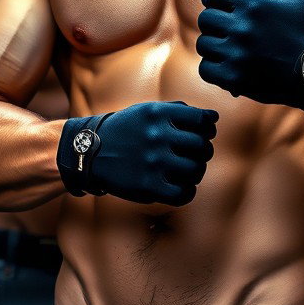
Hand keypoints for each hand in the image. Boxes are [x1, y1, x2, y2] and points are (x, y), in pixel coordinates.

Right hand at [58, 101, 216, 204]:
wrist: (90, 151)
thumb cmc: (127, 129)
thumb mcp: (148, 110)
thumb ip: (179, 111)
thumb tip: (212, 118)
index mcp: (158, 114)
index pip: (203, 121)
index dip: (209, 128)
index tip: (204, 133)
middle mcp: (157, 136)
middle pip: (202, 146)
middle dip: (204, 151)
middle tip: (196, 154)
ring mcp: (153, 162)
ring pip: (196, 170)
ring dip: (196, 171)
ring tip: (187, 170)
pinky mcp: (148, 186)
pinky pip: (184, 194)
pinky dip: (187, 192)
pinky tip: (181, 186)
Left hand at [197, 0, 303, 116]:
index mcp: (252, 4)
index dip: (217, 1)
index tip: (226, 9)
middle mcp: (242, 28)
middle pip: (206, 20)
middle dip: (217, 25)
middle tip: (232, 31)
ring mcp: (237, 55)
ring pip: (204, 45)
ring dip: (216, 47)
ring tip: (233, 49)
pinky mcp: (235, 79)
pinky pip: (207, 69)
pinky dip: (215, 69)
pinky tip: (231, 66)